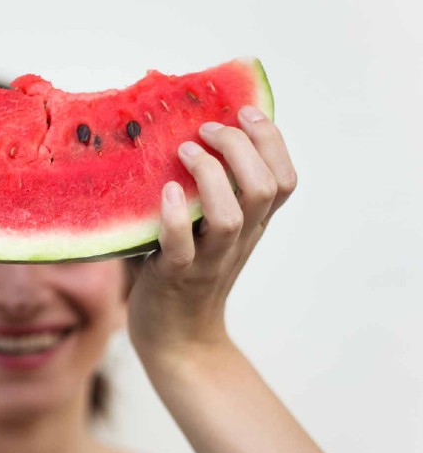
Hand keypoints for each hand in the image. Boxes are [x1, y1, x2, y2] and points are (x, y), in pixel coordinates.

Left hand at [127, 106, 296, 361]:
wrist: (177, 341)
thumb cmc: (184, 275)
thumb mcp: (208, 233)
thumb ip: (208, 196)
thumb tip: (182, 138)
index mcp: (251, 227)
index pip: (285, 180)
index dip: (272, 141)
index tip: (245, 111)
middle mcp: (238, 242)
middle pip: (264, 188)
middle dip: (242, 147)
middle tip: (208, 130)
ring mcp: (209, 261)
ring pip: (231, 216)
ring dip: (210, 175)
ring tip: (185, 151)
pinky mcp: (176, 277)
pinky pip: (182, 247)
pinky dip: (176, 217)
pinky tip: (167, 192)